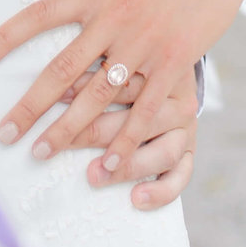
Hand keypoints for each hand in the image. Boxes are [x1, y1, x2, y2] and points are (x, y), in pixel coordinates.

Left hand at [0, 0, 245, 179]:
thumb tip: (74, 6)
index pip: (39, 15)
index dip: (6, 38)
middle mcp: (113, 17)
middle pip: (62, 68)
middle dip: (29, 104)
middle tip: (4, 134)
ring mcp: (144, 41)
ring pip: (97, 96)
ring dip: (67, 130)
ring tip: (41, 154)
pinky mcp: (175, 61)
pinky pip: (144, 109)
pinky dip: (123, 140)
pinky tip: (105, 164)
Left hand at [57, 63, 197, 209]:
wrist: (181, 57)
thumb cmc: (136, 58)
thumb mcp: (121, 47)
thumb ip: (92, 57)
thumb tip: (56, 73)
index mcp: (158, 70)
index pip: (120, 81)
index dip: (83, 87)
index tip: (56, 97)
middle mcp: (175, 99)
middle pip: (137, 119)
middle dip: (95, 133)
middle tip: (59, 144)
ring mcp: (185, 127)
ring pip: (162, 151)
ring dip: (127, 166)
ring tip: (94, 175)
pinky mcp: (189, 150)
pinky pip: (181, 175)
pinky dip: (161, 190)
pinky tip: (136, 198)